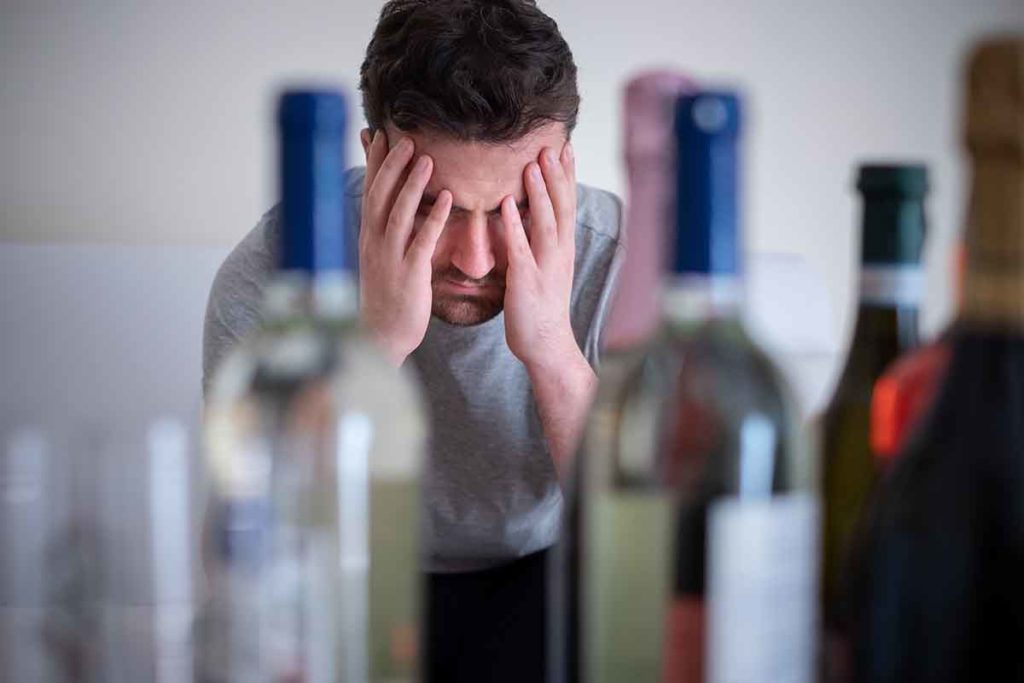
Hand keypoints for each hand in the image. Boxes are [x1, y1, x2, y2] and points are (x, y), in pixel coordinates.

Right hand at [359, 131, 451, 364]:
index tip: (380, 134)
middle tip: (407, 138)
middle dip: (393, 165)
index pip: (369, 191)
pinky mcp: (409, 274)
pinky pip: (422, 241)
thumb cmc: (385, 297)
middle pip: (380, 195)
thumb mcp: (378, 259)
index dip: (374, 162)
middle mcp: (374, 243)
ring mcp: (390, 258)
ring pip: (398, 213)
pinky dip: (433, 218)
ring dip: (413, 184)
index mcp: (367, 237)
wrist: (381, 336)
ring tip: (428, 159)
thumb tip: (387, 209)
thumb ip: (383, 232)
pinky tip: (447, 199)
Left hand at [501, 143, 579, 371]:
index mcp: (564, 249)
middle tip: (551, 146)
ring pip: (546, 223)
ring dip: (540, 194)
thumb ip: (539, 241)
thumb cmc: (541, 307)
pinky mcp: (527, 280)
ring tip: (532, 166)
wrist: (546, 344)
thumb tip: (528, 215)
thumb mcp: (545, 268)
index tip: (565, 147)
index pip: (568, 205)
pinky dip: (515, 225)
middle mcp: (560, 253)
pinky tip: (508, 204)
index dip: (568, 176)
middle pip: (562, 207)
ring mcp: (546, 266)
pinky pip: (522, 248)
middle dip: (557, 176)